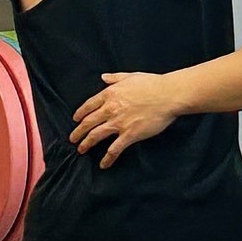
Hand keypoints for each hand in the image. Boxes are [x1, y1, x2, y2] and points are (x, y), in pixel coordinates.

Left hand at [70, 71, 184, 165]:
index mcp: (110, 94)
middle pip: (88, 122)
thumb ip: (115, 77)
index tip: (75, 119)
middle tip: (73, 138)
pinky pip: (114, 149)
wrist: (168, 95)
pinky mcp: (129, 135)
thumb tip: (104, 77)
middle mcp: (111, 109)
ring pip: (96, 135)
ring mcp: (119, 123)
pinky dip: (107, 158)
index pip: (89, 105)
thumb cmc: (153, 84)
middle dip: (78, 131)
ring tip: (81, 150)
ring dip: (86, 143)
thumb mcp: (130, 76)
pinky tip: (103, 164)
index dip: (80, 113)